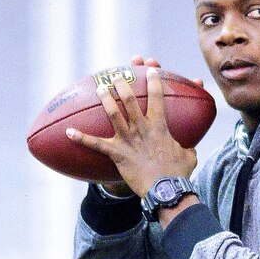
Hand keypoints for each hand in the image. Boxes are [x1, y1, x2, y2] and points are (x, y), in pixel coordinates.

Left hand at [67, 57, 197, 197]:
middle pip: (130, 100)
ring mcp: (128, 140)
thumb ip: (188, 148)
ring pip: (113, 114)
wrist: (165, 188)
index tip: (150, 70)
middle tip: (117, 75)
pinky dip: (81, 138)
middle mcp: (142, 128)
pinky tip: (68, 131)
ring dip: (105, 99)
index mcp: (159, 126)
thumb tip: (191, 148)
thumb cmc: (178, 172)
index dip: (154, 81)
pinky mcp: (117, 153)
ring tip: (100, 88)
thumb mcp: (189, 156)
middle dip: (122, 85)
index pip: (157, 97)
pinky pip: (95, 144)